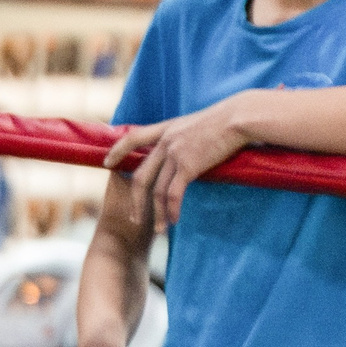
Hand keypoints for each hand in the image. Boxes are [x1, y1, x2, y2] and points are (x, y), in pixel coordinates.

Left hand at [103, 94, 252, 228]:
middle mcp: (165, 142)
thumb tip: (190, 150)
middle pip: (141, 176)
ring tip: (159, 229)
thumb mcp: (199, 123)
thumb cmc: (228, 119)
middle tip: (134, 218)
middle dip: (135, 200)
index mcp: (166, 129)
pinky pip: (173, 194)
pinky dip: (172, 209)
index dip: (118, 150)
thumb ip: (187, 137)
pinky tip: (174, 220)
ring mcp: (175, 154)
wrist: (239, 117)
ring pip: (156, 190)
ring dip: (156, 213)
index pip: (133, 138)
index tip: (107, 163)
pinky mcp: (188, 166)